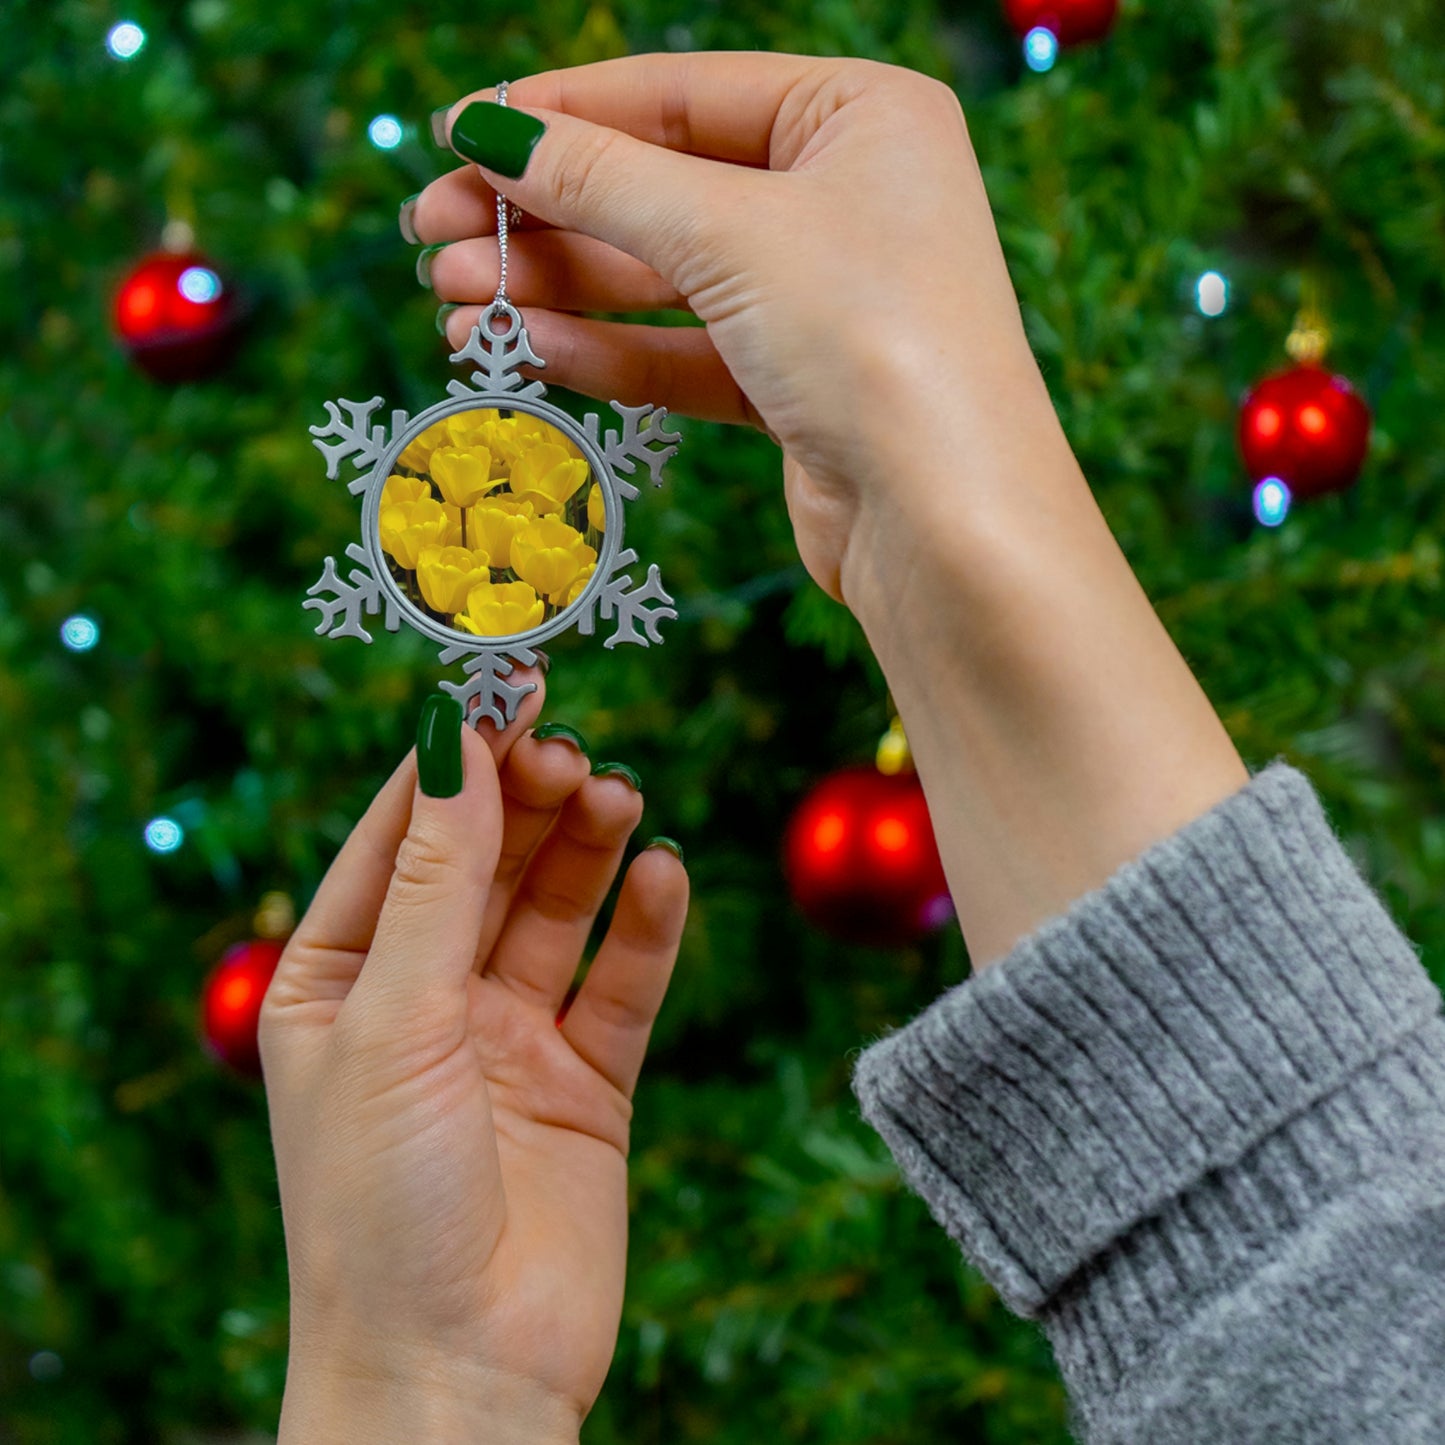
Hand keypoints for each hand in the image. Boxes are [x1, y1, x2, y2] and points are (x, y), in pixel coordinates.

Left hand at [259, 679, 687, 1441]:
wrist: (458, 1376)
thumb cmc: (380, 1205)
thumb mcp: (394, 1019)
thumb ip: (438, 878)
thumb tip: (455, 737)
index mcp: (339, 979)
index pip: (400, 836)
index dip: (453, 758)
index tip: (505, 683)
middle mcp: (424, 999)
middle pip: (487, 862)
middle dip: (527, 800)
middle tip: (572, 752)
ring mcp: (508, 1039)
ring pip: (557, 910)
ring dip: (588, 848)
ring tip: (619, 797)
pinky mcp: (586, 1082)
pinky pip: (622, 983)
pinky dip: (647, 928)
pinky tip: (664, 876)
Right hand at [411, 53, 1064, 605]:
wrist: (948, 525)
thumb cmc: (873, 341)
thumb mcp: (728, 233)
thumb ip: (602, 179)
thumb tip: (490, 130)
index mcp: (859, 116)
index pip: (679, 93)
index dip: (560, 113)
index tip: (455, 134)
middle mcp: (846, 198)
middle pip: (661, 188)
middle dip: (543, 215)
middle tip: (432, 236)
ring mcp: (822, 297)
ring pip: (664, 279)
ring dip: (558, 290)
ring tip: (454, 304)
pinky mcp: (798, 387)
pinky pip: (685, 353)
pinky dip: (608, 352)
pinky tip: (528, 351)